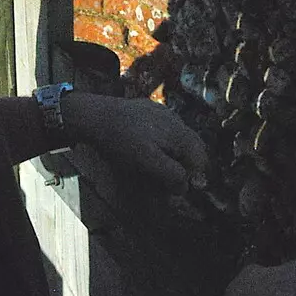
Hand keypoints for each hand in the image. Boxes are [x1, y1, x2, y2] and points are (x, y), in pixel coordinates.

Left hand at [59, 93, 207, 193]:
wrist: (95, 115)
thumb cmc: (122, 142)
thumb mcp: (148, 162)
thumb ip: (171, 174)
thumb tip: (185, 187)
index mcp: (179, 133)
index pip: (200, 159)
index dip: (192, 175)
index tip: (177, 186)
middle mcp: (177, 120)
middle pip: (193, 146)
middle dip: (185, 163)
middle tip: (167, 176)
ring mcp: (163, 111)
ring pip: (180, 136)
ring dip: (174, 152)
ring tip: (156, 162)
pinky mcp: (150, 108)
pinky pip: (166, 127)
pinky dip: (163, 140)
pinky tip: (146, 144)